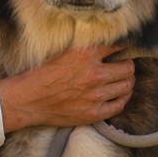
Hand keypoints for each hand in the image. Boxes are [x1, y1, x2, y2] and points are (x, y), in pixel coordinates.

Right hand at [0, 44, 135, 133]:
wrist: (28, 100)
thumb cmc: (42, 75)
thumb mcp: (64, 53)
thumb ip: (86, 49)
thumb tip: (106, 44)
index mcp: (86, 55)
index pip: (119, 46)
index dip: (125, 46)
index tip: (124, 48)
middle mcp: (94, 74)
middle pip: (128, 68)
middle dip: (128, 66)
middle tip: (125, 66)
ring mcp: (95, 95)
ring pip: (127, 86)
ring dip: (128, 82)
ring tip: (123, 80)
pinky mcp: (94, 112)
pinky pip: (119, 105)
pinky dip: (123, 99)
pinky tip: (119, 95)